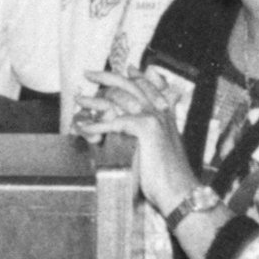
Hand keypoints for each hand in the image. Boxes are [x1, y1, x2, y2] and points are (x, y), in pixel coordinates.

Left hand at [75, 68, 198, 208]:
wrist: (179, 191)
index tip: (128, 68)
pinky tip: (83, 127)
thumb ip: (153, 135)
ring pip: (119, 100)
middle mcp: (160, 111)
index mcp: (165, 114)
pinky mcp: (146, 128)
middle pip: (131, 85)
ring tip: (78, 100)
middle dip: (108, 76)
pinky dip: (95, 125)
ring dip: (94, 100)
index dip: (138, 76)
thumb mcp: (163, 149)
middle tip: (89, 73)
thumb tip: (139, 132)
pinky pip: (114, 122)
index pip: (151, 86)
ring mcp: (154, 117)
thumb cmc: (169, 177)